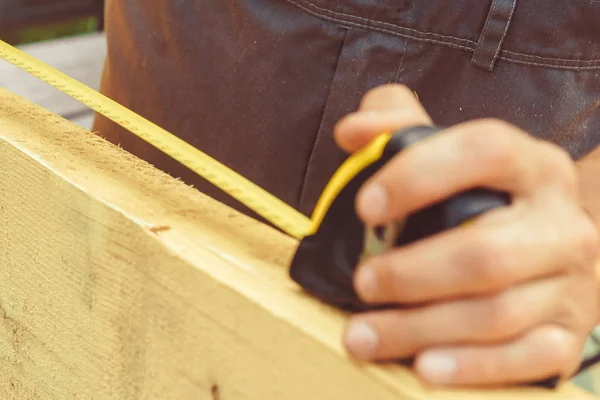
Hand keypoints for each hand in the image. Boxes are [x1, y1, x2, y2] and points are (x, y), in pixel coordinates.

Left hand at [334, 84, 599, 386]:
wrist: (550, 246)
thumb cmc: (483, 197)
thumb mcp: (444, 150)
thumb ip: (395, 126)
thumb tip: (352, 132)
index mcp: (532, 165)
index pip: (485, 151)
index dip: (420, 175)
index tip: (366, 207)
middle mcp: (561, 221)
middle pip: (488, 252)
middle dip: (413, 274)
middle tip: (362, 284)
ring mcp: (571, 281)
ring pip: (498, 313)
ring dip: (421, 329)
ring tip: (364, 334)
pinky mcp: (567, 332)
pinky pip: (527, 358)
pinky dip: (472, 367)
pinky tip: (424, 367)